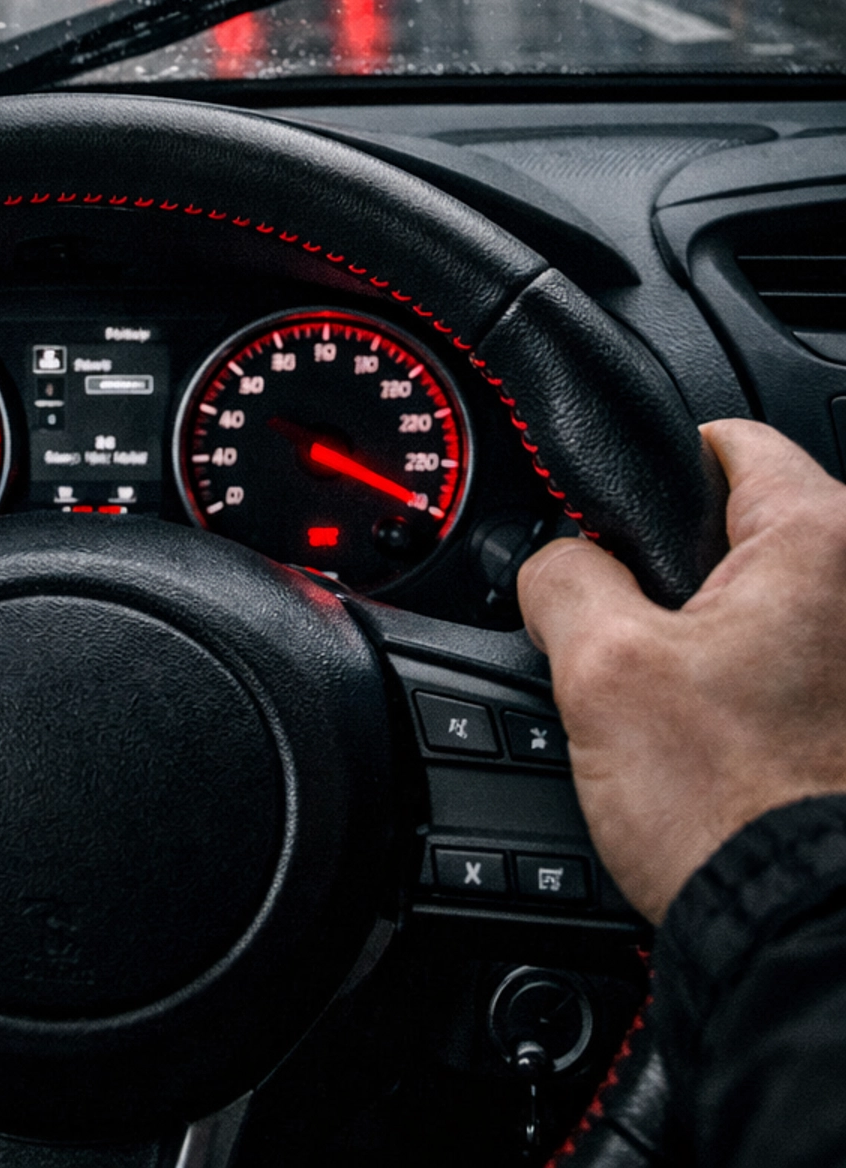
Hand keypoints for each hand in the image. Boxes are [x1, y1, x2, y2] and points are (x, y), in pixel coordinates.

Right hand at [518, 418, 845, 921]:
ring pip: (765, 606)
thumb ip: (562, 574)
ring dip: (717, 640)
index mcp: (822, 537)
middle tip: (631, 638)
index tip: (613, 519)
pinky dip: (753, 690)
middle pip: (744, 528)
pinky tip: (719, 745)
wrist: (795, 936)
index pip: (727, 438)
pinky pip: (792, 668)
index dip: (649, 471)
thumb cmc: (732, 810)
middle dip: (677, 573)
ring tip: (676, 707)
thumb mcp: (598, 666)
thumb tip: (556, 562)